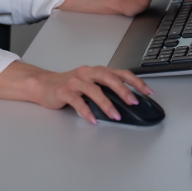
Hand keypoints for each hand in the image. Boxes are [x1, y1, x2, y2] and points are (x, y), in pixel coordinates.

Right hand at [34, 64, 153, 124]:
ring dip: (106, 103)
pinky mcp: (64, 91)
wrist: (43, 85)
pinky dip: (86, 111)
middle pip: (108, 78)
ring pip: (94, 90)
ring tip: (115, 115)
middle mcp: (87, 73)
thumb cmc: (69, 85)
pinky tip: (93, 119)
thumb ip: (106, 90)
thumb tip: (128, 102)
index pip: (120, 73)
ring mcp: (75, 81)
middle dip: (123, 90)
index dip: (135, 81)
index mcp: (97, 71)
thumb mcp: (90, 84)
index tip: (148, 92)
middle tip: (134, 102)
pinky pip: (77, 101)